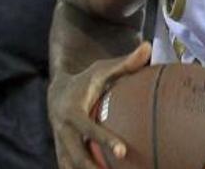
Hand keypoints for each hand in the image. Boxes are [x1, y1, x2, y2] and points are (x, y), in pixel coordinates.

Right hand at [47, 42, 151, 168]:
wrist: (56, 91)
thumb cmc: (86, 80)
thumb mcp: (102, 69)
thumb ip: (125, 62)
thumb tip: (148, 46)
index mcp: (73, 113)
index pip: (89, 129)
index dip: (104, 140)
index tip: (123, 152)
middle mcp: (63, 131)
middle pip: (76, 156)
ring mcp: (61, 144)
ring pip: (70, 166)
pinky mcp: (62, 151)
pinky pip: (69, 167)